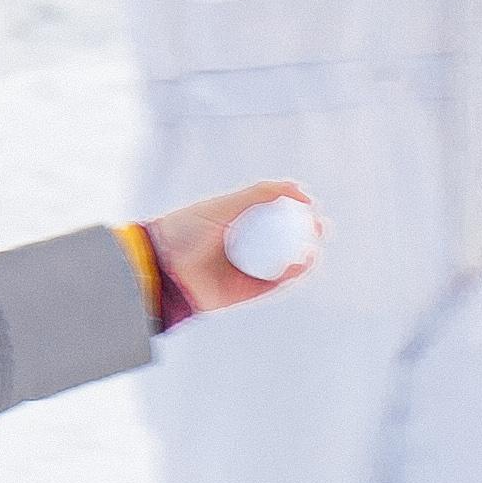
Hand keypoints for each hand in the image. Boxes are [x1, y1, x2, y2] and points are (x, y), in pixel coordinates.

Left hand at [146, 178, 322, 318]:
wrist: (160, 267)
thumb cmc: (186, 230)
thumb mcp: (224, 206)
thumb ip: (260, 194)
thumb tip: (299, 189)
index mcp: (233, 224)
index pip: (272, 216)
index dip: (295, 212)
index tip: (312, 206)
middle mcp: (239, 248)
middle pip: (281, 241)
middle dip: (306, 235)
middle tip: (321, 228)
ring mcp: (241, 271)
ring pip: (280, 264)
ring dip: (303, 257)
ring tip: (315, 246)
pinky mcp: (241, 293)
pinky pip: (271, 284)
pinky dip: (289, 275)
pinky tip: (301, 262)